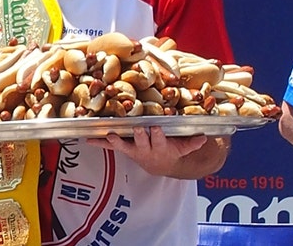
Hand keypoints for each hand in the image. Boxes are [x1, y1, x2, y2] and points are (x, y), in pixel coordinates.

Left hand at [86, 126, 206, 175]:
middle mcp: (144, 148)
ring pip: (123, 145)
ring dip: (116, 141)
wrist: (159, 164)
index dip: (159, 135)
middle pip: (141, 141)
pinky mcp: (122, 148)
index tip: (158, 128)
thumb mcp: (183, 148)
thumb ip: (192, 143)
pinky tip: (87, 140)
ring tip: (109, 135)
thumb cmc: (171, 150)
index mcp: (160, 146)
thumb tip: (205, 136)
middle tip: (137, 127)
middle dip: (139, 135)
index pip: (160, 140)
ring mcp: (132, 149)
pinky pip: (109, 145)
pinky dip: (99, 143)